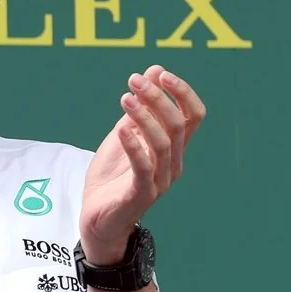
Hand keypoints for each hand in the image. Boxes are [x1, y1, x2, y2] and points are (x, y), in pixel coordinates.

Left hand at [79, 65, 206, 264]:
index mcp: (174, 149)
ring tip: (124, 98)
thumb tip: (155, 69)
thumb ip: (140, 108)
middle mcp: (174, 164)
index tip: (161, 74)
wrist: (97, 222)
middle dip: (157, 97)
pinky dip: (135, 146)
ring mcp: (160, 181)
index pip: (193, 116)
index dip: (183, 93)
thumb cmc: (112, 179)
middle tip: (133, 80)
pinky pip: (144, 168)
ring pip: (163, 143)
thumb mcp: (123, 136)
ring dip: (144, 116)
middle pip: (178, 124)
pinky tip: (122, 129)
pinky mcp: (141, 196)